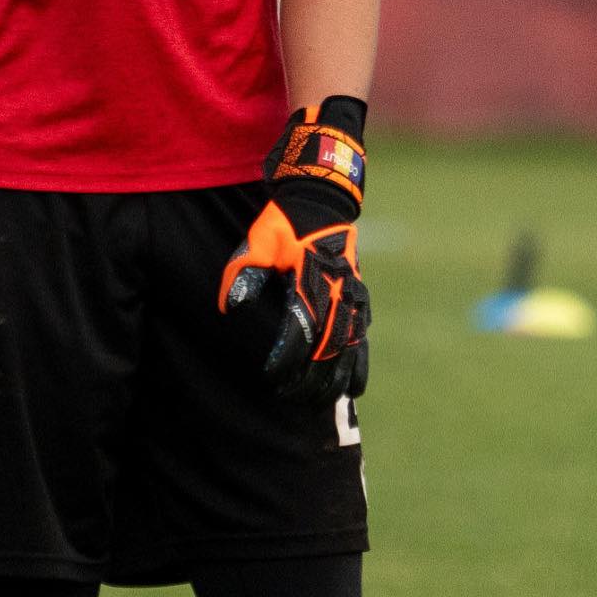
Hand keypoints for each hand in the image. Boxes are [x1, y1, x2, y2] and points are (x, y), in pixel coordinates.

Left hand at [219, 96, 370, 403]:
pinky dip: (360, 361)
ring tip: (324, 401)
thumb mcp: (258, 239)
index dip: (286, 359)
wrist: (322, 196)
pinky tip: (354, 384)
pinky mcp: (360, 294)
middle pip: (326, 348)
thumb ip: (245, 272)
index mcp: (309, 281)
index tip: (273, 377)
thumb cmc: (285, 220)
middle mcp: (335, 292)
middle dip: (311, 378)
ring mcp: (352, 294)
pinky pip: (364, 335)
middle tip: (294, 397)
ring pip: (349, 346)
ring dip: (337, 376)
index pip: (298, 332)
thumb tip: (232, 305)